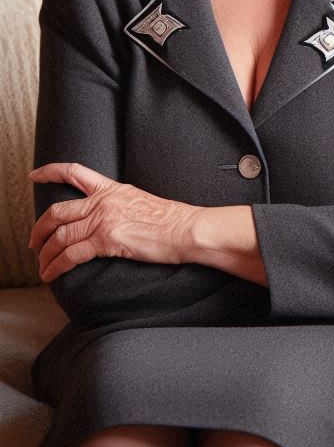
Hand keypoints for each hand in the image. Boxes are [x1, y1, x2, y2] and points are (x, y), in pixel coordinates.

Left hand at [29, 162, 199, 281]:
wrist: (186, 229)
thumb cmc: (172, 220)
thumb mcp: (141, 201)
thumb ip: (119, 205)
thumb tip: (107, 218)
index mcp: (113, 189)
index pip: (75, 172)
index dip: (51, 172)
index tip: (35, 176)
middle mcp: (104, 201)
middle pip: (57, 211)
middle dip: (39, 229)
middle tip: (34, 242)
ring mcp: (104, 220)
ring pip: (60, 236)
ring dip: (45, 255)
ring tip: (43, 266)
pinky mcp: (107, 240)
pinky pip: (70, 255)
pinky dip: (56, 267)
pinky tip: (52, 274)